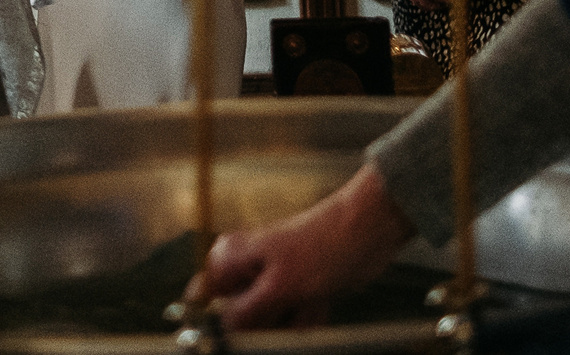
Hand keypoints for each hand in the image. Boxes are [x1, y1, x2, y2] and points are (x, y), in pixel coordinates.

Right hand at [196, 161, 413, 328]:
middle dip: (264, 325)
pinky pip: (290, 320)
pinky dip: (305, 318)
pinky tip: (318, 304)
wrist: (367, 233)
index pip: (202, 299)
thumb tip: (220, 329)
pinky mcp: (293, 291)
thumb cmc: (322, 247)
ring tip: (307, 303)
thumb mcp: (279, 287)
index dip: (215, 323)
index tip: (239, 336)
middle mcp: (245, 268)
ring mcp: (270, 280)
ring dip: (289, 323)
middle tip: (285, 311)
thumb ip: (244, 312)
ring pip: (267, 322)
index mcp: (229, 259)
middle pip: (236, 318)